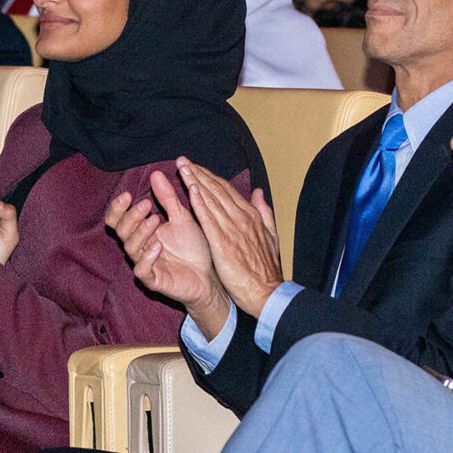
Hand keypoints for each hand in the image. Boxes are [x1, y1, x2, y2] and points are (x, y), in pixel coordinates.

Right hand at [104, 172, 229, 334]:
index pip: (118, 219)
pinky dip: (147, 258)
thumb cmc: (194, 247)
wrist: (211, 276)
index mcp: (142, 231)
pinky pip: (141, 270)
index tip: (128, 195)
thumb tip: (155, 173)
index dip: (119, 207)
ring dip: (140, 232)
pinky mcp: (154, 280)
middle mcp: (140, 247)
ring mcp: (145, 264)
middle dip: (131, 216)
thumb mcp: (182, 217)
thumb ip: (168, 198)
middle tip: (145, 204)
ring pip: (130, 248)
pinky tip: (158, 246)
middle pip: (121, 230)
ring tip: (155, 220)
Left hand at [174, 160, 282, 315]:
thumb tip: (259, 192)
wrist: (266, 291)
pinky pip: (209, 219)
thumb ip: (263, 212)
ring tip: (182, 168)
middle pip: (216, 190)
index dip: (209, 177)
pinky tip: (190, 190)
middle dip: (198, 174)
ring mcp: (233, 229)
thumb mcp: (270, 236)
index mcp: (250, 216)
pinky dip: (200, 203)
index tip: (195, 167)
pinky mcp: (223, 242)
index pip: (226, 191)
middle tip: (182, 161)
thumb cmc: (265, 268)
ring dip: (196, 182)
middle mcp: (241, 218)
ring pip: (211, 200)